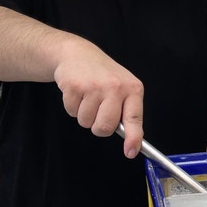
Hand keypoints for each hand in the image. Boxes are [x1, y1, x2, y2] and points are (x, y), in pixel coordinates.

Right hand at [53, 43, 144, 157]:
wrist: (78, 54)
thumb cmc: (105, 76)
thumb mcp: (123, 89)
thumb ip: (127, 113)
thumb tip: (131, 144)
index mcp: (133, 89)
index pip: (134, 118)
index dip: (133, 138)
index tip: (130, 152)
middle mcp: (115, 87)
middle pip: (105, 127)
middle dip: (98, 127)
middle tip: (98, 112)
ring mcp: (94, 86)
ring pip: (86, 122)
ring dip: (85, 115)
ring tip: (88, 97)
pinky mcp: (74, 86)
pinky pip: (72, 112)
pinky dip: (73, 107)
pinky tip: (78, 92)